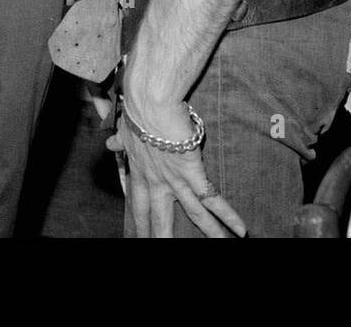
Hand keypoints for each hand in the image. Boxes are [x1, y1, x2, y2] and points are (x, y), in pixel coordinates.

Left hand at [107, 93, 245, 237]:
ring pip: (194, 214)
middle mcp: (158, 182)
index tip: (140, 237)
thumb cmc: (136, 111)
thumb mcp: (124, 129)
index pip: (139, 206)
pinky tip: (240, 229)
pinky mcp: (194, 171)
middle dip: (164, 238)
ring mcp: (176, 179)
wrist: (149, 102)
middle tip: (165, 250)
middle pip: (162, 219)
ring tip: (221, 245)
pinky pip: (213, 198)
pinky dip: (228, 215)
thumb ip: (120, 141)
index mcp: (141, 173)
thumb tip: (110, 143)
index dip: (141, 224)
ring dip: (209, 232)